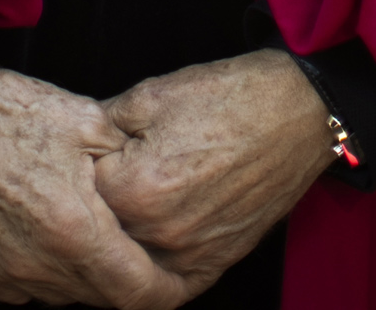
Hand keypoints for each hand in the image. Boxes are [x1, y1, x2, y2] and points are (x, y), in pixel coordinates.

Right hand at [0, 56, 187, 306]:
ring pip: (58, 292)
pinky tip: (37, 225)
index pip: (136, 291)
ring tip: (81, 226)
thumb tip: (155, 172)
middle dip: (122, 275)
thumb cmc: (3, 111)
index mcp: (74, 230)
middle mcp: (37, 266)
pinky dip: (38, 265)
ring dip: (78, 271)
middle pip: (98, 296)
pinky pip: (19, 284)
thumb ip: (126, 156)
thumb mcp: (83, 118)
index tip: (180, 281)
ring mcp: (0, 274)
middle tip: (132, 242)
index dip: (167, 291)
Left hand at [95, 50, 333, 293]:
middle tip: (112, 176)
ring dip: (126, 234)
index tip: (92, 155)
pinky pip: (170, 281)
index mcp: (137, 187)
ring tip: (136, 201)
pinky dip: (157, 264)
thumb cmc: (230, 97)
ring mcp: (190, 254)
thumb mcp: (154, 93)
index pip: (81, 193)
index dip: (83, 168)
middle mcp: (161, 232)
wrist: (297, 114)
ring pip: (132, 258)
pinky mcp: (216, 262)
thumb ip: (105, 123)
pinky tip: (154, 238)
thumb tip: (78, 142)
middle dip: (101, 204)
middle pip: (104, 232)